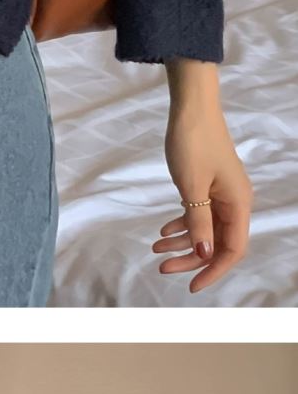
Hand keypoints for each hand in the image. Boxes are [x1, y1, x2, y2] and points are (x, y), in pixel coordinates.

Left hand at [157, 64, 251, 294]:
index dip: (214, 270)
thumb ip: (198, 222)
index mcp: (238, 203)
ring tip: (156, 250)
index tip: (192, 286)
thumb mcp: (192, 187)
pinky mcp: (209, 184)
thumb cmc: (193, 143)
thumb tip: (205, 254)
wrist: (191, 106)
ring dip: (183, 242)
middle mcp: (234, 201)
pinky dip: (182, 224)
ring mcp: (222, 192)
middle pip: (217, 242)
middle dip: (191, 258)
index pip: (233, 249)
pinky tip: (164, 231)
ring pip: (206, 229)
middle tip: (162, 268)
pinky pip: (198, 213)